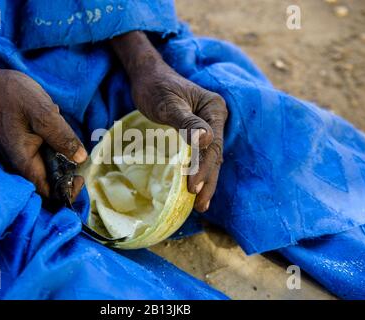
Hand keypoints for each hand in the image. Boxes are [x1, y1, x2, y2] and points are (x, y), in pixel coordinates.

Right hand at [0, 67, 86, 198]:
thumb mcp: (43, 113)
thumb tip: (81, 158)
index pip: (49, 193)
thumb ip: (62, 137)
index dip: (67, 190)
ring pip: (48, 165)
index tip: (80, 176)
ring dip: (61, 154)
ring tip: (64, 132)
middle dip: (68, 170)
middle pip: (50, 181)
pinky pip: (42, 152)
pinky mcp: (22, 144)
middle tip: (78, 151)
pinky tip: (54, 124)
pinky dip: (53, 144)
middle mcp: (21, 163)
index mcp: (25, 162)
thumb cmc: (12, 96)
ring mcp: (21, 154)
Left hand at [111, 32, 227, 211]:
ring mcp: (209, 126)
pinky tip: (196, 188)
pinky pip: (202, 155)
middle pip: (215, 155)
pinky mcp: (198, 132)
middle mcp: (215, 119)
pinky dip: (200, 171)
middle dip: (208, 180)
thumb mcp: (169, 104)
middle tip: (200, 205)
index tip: (193, 188)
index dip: (204, 168)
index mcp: (214, 109)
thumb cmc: (156, 88)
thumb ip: (187, 122)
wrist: (149, 77)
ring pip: (210, 157)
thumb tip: (207, 140)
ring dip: (206, 180)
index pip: (213, 145)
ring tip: (200, 204)